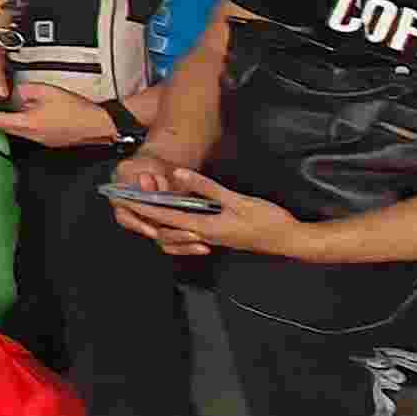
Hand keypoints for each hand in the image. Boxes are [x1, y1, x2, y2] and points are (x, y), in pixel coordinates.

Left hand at [0, 74, 122, 149]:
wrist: (100, 125)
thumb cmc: (75, 109)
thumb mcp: (45, 91)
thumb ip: (23, 91)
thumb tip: (11, 93)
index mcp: (25, 124)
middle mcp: (28, 136)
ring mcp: (37, 140)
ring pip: (10, 131)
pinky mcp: (46, 140)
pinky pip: (23, 131)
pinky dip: (11, 124)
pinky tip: (10, 116)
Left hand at [105, 161, 305, 258]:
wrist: (292, 241)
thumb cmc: (268, 221)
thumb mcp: (237, 200)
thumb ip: (206, 188)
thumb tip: (179, 174)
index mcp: (205, 228)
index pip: (165, 216)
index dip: (143, 207)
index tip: (124, 200)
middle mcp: (204, 236)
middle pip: (165, 227)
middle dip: (145, 214)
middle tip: (126, 200)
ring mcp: (212, 238)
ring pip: (177, 232)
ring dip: (159, 219)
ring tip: (145, 205)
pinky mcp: (220, 236)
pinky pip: (190, 232)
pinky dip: (176, 223)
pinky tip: (176, 213)